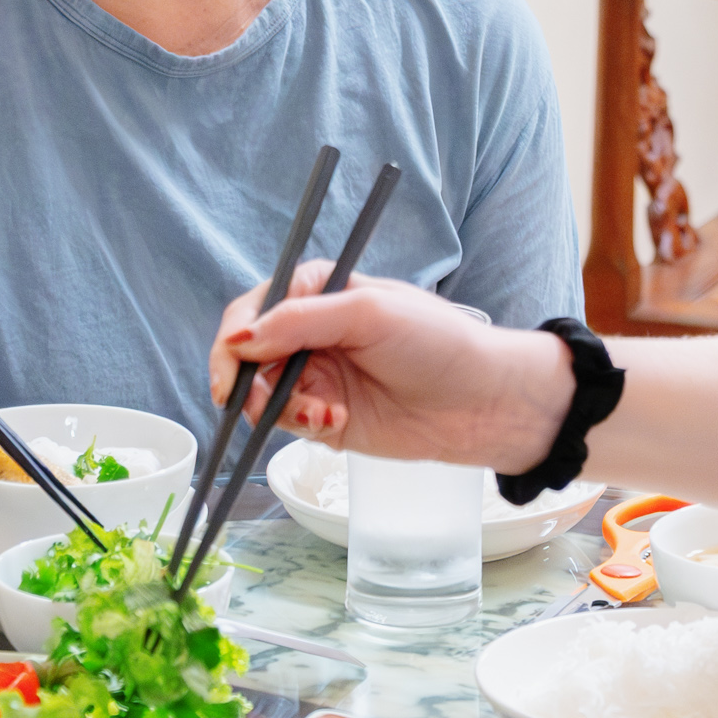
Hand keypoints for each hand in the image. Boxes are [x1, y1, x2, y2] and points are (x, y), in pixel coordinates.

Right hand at [210, 267, 572, 469]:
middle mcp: (311, 332)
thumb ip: (299, 321)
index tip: (233, 362)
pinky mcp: (327, 417)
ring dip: (280, 408)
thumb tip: (239, 339)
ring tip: (323, 413)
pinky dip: (304, 426)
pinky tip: (338, 422)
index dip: (236, 336)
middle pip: (248, 355)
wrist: (484, 401)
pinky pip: (290, 424)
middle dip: (246, 380)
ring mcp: (318, 377)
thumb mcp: (368, 313)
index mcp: (318, 291)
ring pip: (262, 395)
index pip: (254, 308)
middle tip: (251, 401)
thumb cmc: (439, 342)